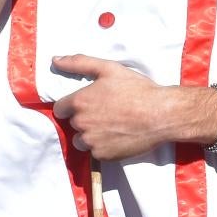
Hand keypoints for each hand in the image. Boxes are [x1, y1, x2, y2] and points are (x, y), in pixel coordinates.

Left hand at [50, 55, 192, 161]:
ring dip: (90, 135)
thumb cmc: (136, 89)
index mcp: (79, 102)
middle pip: (72, 124)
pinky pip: (95, 153)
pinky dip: (103, 147)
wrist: (161, 115)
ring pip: (81, 141)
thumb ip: (79, 63)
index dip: (72, 106)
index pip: (60, 109)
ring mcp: (91, 142)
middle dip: (84, 119)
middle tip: (105, 113)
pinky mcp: (102, 156)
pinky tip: (117, 136)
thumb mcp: (109, 69)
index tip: (88, 104)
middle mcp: (81, 124)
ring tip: (111, 126)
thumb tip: (55, 60)